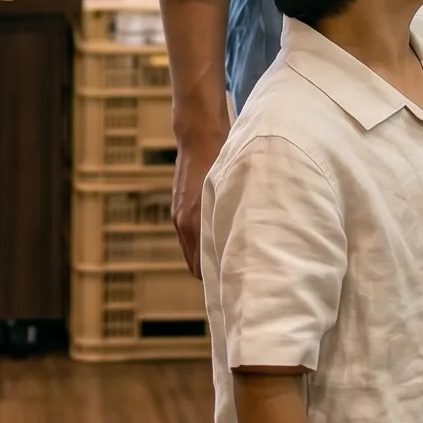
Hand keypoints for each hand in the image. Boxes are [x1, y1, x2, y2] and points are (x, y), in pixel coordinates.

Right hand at [171, 113, 227, 275]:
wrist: (199, 135)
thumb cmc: (222, 160)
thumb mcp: (233, 191)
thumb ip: (233, 220)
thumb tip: (244, 248)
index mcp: (195, 222)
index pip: (201, 268)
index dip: (217, 280)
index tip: (234, 287)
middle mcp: (183, 223)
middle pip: (195, 265)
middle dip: (212, 274)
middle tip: (235, 280)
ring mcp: (178, 216)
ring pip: (191, 251)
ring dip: (206, 258)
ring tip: (228, 262)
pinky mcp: (178, 208)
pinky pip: (188, 237)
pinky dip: (200, 243)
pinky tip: (218, 238)